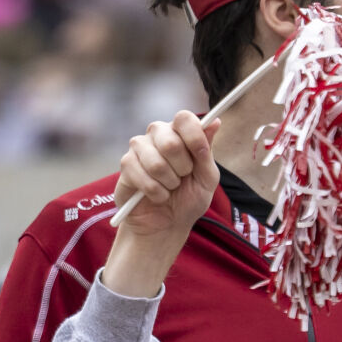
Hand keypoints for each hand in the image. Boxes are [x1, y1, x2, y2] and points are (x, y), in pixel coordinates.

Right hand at [106, 112, 220, 298]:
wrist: (168, 224)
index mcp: (180, 133)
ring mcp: (139, 148)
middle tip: (183, 177)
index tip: (200, 155)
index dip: (194, 136)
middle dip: (183, 168)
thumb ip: (207, 152)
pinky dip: (157, 193)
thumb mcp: (207, 178)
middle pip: (170, 141)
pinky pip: (142, 177)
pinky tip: (157, 196)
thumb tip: (215, 121)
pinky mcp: (126, 165)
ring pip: (156, 162)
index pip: (184, 118)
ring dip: (170, 183)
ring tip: (170, 188)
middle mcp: (158, 134)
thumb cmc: (189, 198)